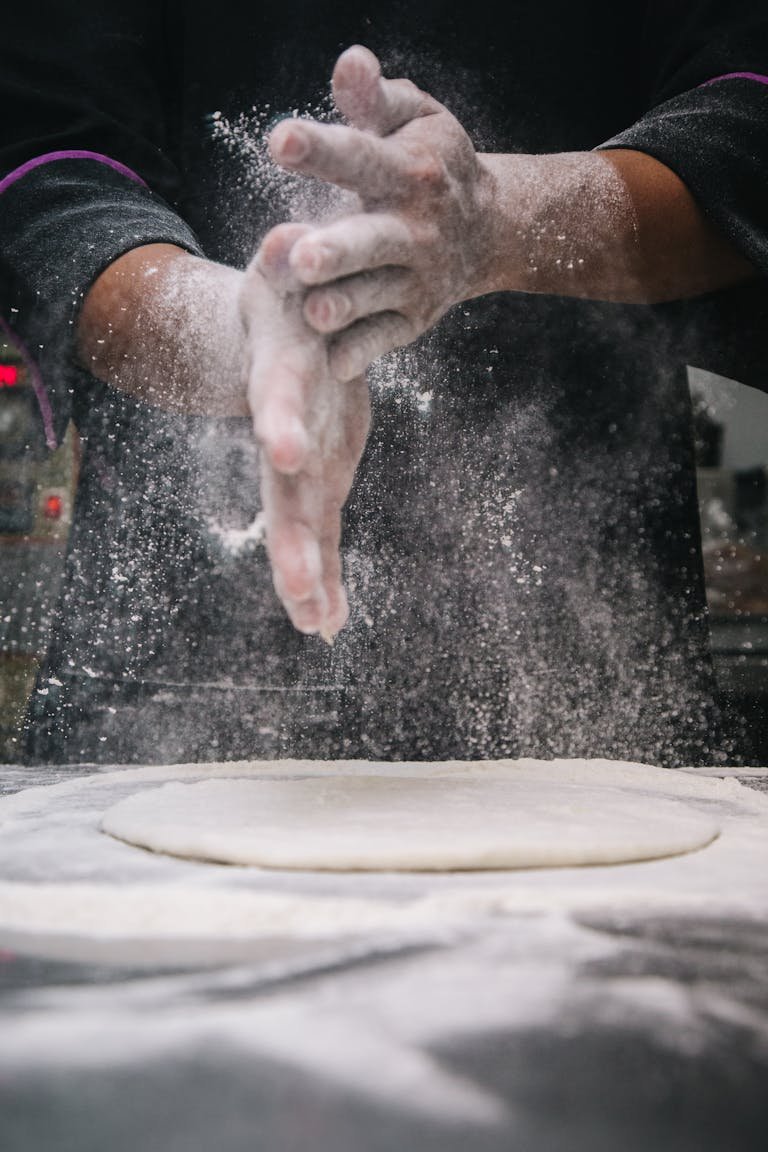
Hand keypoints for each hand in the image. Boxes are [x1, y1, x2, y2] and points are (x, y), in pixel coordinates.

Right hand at [240, 224, 369, 638]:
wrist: (283, 335)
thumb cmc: (291, 301)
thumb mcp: (286, 275)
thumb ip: (286, 260)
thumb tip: (288, 236)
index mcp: (283, 383)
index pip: (280, 406)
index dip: (283, 426)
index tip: (289, 456)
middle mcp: (286, 436)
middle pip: (285, 496)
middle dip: (292, 544)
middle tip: (302, 592)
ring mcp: (300, 468)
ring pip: (300, 531)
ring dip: (308, 580)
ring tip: (318, 627)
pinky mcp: (317, 483)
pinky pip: (322, 537)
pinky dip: (326, 581)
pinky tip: (330, 625)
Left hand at [266, 45, 496, 380]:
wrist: (491, 228)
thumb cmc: (432, 163)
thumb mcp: (414, 119)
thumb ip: (375, 99)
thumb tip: (349, 61)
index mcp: (409, 172)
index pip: (361, 157)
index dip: (322, 149)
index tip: (280, 141)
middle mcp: (417, 229)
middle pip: (373, 240)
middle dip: (339, 249)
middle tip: (301, 257)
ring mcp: (417, 278)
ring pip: (376, 295)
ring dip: (345, 305)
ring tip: (313, 313)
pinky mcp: (414, 318)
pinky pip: (385, 338)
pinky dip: (361, 352)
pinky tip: (332, 365)